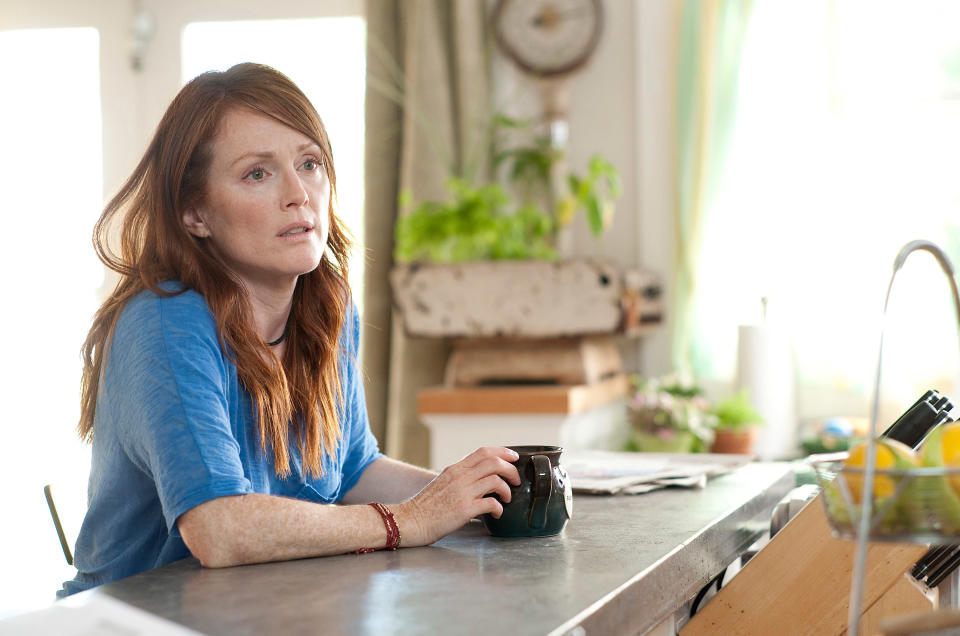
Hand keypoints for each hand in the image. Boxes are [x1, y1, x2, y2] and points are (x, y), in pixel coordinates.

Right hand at [394, 447, 520, 546]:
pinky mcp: (464, 509)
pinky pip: (491, 503)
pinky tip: (497, 513)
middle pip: (494, 463)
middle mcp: (460, 477)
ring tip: (506, 499)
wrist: (410, 521)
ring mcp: (462, 492)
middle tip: (516, 480)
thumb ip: (460, 477)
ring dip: (507, 490)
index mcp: (455, 469)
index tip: (514, 457)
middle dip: (511, 470)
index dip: (503, 452)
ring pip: (496, 481)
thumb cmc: (426, 506)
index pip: (483, 452)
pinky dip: (499, 508)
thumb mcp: (442, 482)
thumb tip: (480, 478)